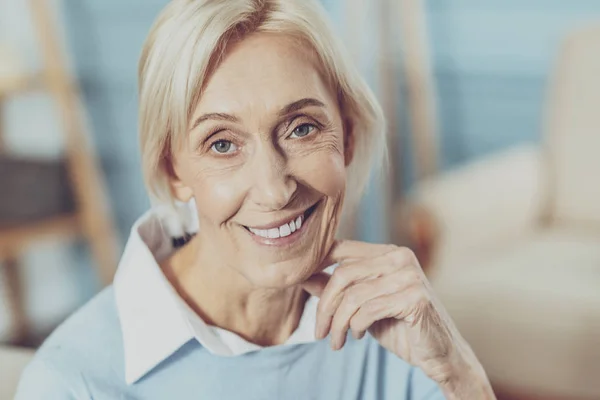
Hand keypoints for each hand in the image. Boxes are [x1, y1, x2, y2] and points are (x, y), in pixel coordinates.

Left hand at [302, 240, 495, 398]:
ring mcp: (410, 276)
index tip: (300, 285)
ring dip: (338, 324)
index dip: (316, 264)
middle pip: (343, 274)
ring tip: (336, 341)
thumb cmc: (400, 328)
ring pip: (353, 296)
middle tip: (319, 332)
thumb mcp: (362, 307)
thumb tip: (303, 277)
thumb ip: (337, 289)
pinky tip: (358, 336)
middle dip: (324, 306)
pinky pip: (368, 310)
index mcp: (387, 253)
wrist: (440, 355)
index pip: (342, 249)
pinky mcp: (415, 298)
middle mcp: (400, 257)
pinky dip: (356, 326)